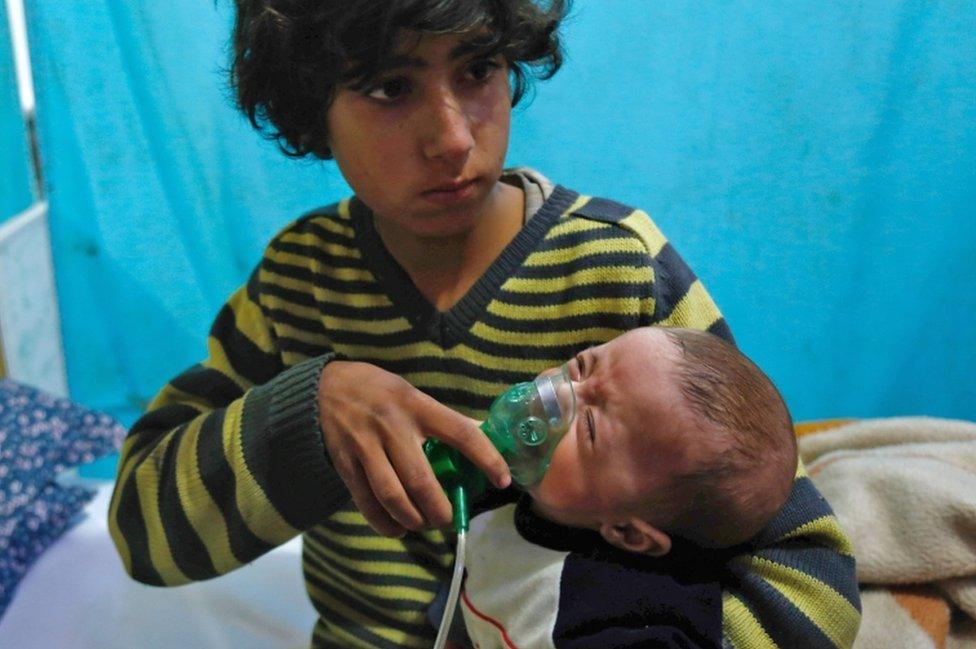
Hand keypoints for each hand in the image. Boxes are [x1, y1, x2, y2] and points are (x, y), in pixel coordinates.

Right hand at [318, 360, 510, 536]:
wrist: (322, 387)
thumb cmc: (377, 391)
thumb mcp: (411, 393)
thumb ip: (440, 417)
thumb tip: (480, 432)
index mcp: (416, 405)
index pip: (461, 432)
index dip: (486, 458)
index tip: (502, 479)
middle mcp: (392, 426)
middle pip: (422, 480)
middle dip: (440, 509)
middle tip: (448, 518)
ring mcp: (365, 446)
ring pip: (393, 497)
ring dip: (413, 519)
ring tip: (424, 523)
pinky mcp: (345, 464)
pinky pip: (366, 502)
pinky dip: (384, 523)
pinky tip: (397, 528)